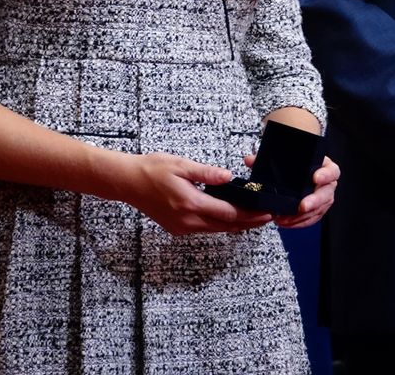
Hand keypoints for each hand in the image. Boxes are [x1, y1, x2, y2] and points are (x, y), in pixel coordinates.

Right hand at [115, 152, 273, 235]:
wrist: (128, 182)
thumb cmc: (152, 169)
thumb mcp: (181, 165)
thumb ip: (207, 173)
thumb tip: (229, 177)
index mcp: (191, 203)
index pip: (228, 214)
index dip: (249, 215)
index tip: (265, 212)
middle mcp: (187, 220)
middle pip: (225, 226)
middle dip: (248, 223)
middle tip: (266, 218)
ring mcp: (181, 227)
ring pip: (215, 230)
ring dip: (234, 225)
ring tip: (253, 218)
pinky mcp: (177, 228)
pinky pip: (204, 229)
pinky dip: (219, 224)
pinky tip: (228, 217)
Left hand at [240, 153, 340, 229]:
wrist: (296, 170)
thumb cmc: (293, 163)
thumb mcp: (281, 158)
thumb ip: (265, 159)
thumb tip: (249, 160)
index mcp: (323, 166)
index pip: (331, 170)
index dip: (326, 174)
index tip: (315, 178)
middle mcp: (327, 183)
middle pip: (327, 193)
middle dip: (315, 201)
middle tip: (301, 207)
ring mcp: (323, 197)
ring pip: (320, 209)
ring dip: (304, 216)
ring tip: (286, 219)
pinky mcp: (317, 209)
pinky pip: (313, 219)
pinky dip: (301, 222)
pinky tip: (287, 223)